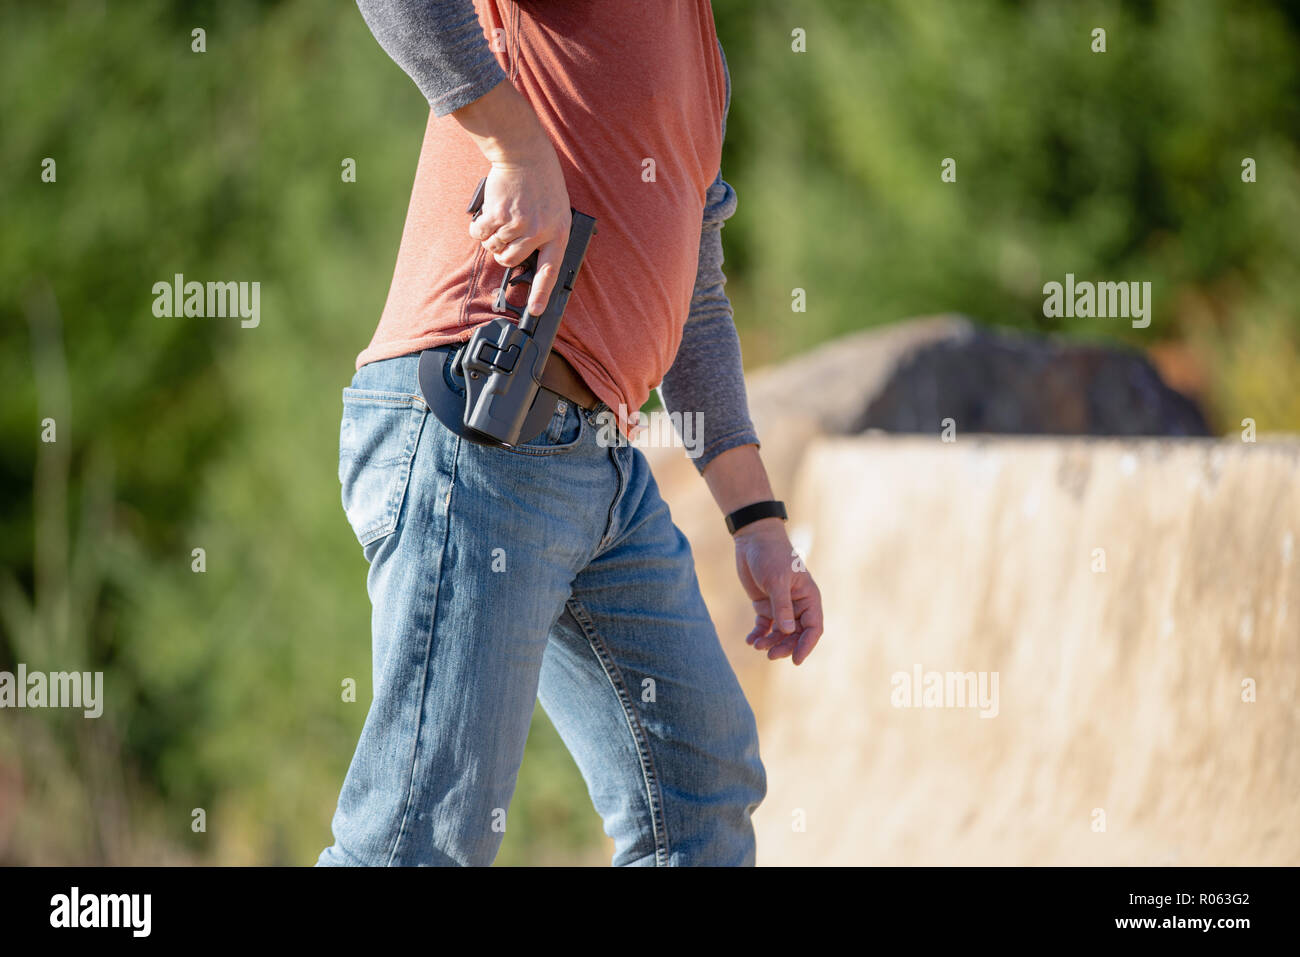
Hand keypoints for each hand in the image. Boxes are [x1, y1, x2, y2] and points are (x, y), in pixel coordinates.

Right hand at [454, 81, 571, 316]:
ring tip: (498, 218)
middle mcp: (539, 231)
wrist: (524, 154)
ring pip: (494, 247)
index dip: (541, 293)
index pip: (550, 270)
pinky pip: (480, 234)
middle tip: (504, 234)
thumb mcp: (555, 209)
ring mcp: (519, 224)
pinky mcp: (499, 215)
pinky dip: (477, 227)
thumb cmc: (540, 182)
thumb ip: (544, 234)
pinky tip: (485, 214)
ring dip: (490, 237)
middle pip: (511, 260)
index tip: (535, 311)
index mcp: (558, 232)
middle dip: (502, 252)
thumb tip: (522, 260)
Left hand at [732, 517, 823, 664]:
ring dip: (770, 642)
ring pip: (780, 633)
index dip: (806, 645)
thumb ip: (782, 606)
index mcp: (809, 597)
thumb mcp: (777, 580)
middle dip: (784, 646)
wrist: (753, 540)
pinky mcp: (765, 605)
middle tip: (769, 654)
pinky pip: (765, 626)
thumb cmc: (770, 555)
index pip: (813, 627)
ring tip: (757, 645)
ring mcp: (781, 606)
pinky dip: (759, 634)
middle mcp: (797, 605)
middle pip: (796, 634)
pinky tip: (751, 640)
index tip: (796, 660)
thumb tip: (789, 631)